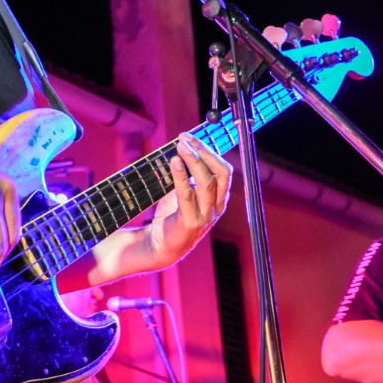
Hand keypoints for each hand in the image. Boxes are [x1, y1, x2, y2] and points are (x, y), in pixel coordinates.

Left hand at [148, 133, 232, 261]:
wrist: (159, 245)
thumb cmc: (171, 216)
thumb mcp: (181, 191)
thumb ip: (185, 174)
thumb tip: (180, 147)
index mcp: (218, 198)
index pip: (223, 170)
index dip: (209, 151)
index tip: (190, 137)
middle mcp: (216, 206)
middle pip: (221, 173)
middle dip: (204, 152)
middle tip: (185, 139)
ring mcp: (205, 216)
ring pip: (207, 183)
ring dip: (194, 161)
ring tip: (180, 147)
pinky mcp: (190, 223)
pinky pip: (187, 195)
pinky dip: (181, 177)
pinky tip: (175, 163)